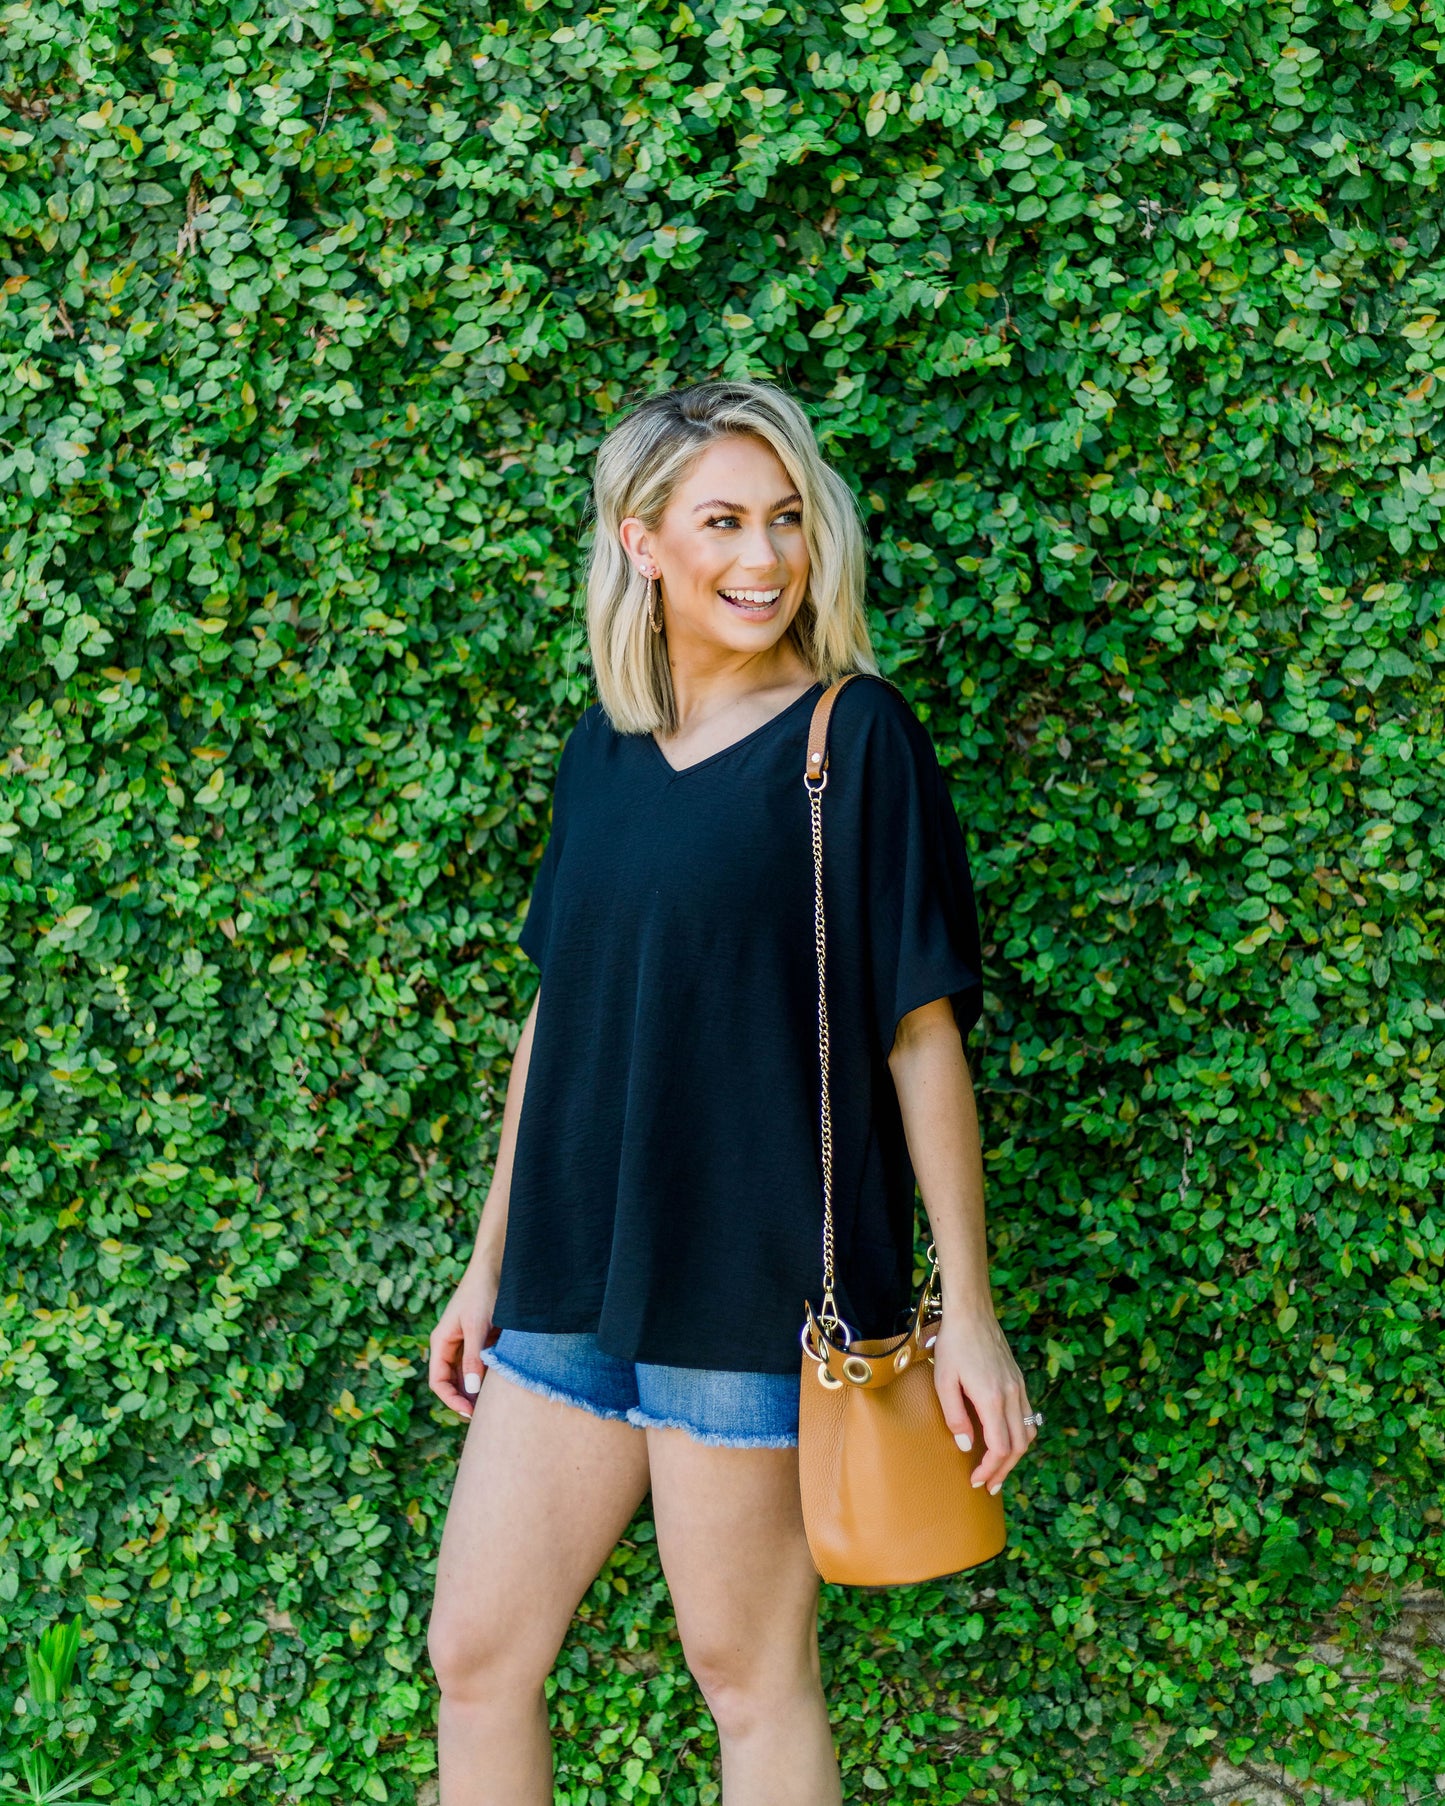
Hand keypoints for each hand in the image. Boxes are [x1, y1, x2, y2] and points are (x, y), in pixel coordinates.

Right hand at [427, 1246, 502, 1422]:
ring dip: (478, 1387)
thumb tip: (471, 1390)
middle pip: (452, 1381)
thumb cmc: (483, 1292)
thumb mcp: (478, 1326)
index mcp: (441, 1342)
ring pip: (468, 1374)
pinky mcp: (482, 1338)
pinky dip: (489, 1374)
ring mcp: (466, 1341)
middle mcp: (451, 1344)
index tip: (470, 1413)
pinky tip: (503, 1381)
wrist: (498, 1265)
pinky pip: (481, 1362)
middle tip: (486, 1414)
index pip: (438, 1381)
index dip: (451, 1400)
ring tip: (495, 1402)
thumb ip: (473, 1357)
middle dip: (465, 1398)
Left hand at [931, 1302, 1038, 1495]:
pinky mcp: (1019, 1381)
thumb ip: (955, 1416)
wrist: (972, 1313)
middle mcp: (1012, 1396)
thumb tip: (967, 1447)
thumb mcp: (943, 1381)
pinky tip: (1007, 1442)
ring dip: (1015, 1456)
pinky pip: (1028, 1418)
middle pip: (1017, 1447)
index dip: (990, 1469)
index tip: (976, 1480)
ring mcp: (1019, 1388)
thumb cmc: (953, 1345)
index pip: (1000, 1448)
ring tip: (998, 1470)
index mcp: (992, 1399)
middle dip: (1003, 1471)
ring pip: (1028, 1434)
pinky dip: (1020, 1437)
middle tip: (988, 1485)